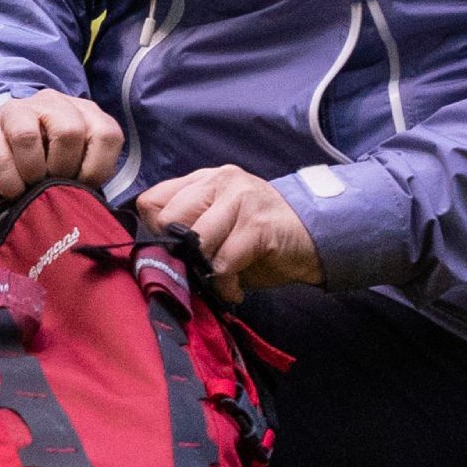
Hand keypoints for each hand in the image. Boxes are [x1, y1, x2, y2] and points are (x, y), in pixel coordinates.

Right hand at [0, 88, 123, 195]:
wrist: (3, 157)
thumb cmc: (48, 164)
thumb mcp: (78, 163)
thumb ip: (91, 171)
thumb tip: (89, 201)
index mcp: (84, 112)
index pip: (107, 134)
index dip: (96, 168)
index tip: (81, 184)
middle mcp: (53, 103)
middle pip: (69, 130)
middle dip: (63, 168)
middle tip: (54, 184)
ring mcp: (17, 111)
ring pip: (27, 136)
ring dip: (33, 173)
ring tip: (31, 186)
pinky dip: (10, 183)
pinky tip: (13, 191)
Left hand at [131, 165, 322, 291]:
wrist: (315, 236)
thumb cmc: (260, 236)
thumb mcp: (218, 225)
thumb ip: (188, 228)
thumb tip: (156, 254)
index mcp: (203, 180)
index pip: (152, 201)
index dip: (157, 232)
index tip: (176, 251)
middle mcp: (219, 181)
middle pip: (168, 219)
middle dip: (180, 251)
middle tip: (200, 266)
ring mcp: (240, 198)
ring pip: (196, 240)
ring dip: (205, 269)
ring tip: (221, 278)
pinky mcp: (257, 224)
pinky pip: (223, 262)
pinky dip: (225, 283)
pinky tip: (235, 287)